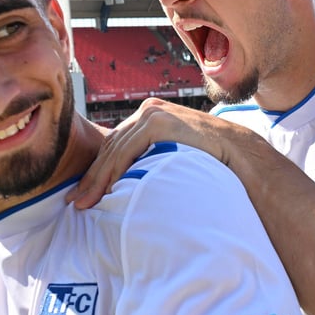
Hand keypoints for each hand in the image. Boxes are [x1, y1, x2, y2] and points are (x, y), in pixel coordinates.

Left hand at [67, 98, 240, 207]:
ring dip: (97, 179)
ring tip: (85, 202)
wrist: (238, 153)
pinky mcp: (158, 122)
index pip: (115, 145)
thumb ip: (152, 158)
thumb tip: (132, 182)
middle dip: (92, 176)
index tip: (84, 194)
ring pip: (114, 150)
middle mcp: (147, 111)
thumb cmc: (209, 160)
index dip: (97, 170)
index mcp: (149, 116)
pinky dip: (113, 172)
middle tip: (77, 202)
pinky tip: (105, 191)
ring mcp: (152, 114)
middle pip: (110, 147)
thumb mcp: (173, 155)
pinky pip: (127, 150)